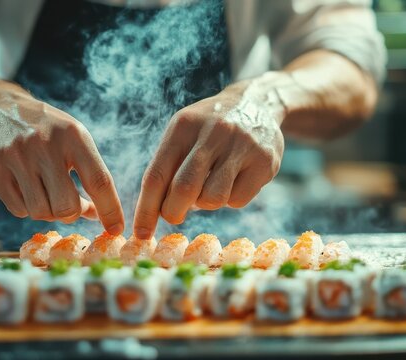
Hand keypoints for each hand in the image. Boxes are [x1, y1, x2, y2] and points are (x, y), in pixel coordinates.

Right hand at [0, 82, 123, 233]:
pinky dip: (26, 207)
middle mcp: (43, 145)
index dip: (110, 209)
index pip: (98, 181)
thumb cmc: (47, 130)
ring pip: (41, 212)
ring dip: (48, 211)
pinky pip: (18, 210)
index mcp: (72, 135)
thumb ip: (89, 174)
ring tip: (46, 193)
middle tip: (70, 205)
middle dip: (71, 214)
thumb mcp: (73, 140)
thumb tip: (99, 216)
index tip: (116, 229)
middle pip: (66, 206)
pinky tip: (25, 188)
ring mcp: (15, 157)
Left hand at [133, 78, 285, 238]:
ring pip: (212, 198)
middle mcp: (213, 132)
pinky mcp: (265, 161)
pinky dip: (231, 199)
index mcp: (184, 126)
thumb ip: (168, 167)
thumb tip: (154, 214)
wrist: (258, 103)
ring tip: (210, 186)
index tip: (141, 234)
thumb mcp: (183, 134)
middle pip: (184, 189)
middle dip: (173, 212)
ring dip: (205, 203)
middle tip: (174, 216)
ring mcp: (241, 145)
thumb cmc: (209, 129)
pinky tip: (234, 180)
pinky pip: (238, 200)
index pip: (157, 175)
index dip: (146, 209)